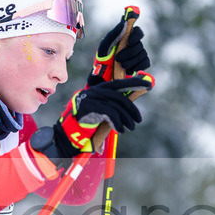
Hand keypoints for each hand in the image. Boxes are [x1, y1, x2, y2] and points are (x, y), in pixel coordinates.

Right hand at [30, 73, 155, 159]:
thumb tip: (129, 107)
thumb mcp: (100, 110)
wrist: (67, 131)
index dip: (134, 83)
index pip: (120, 84)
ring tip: (130, 127)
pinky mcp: (91, 108)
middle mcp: (96, 91)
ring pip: (117, 107)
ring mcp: (93, 99)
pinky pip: (110, 114)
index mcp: (100, 89)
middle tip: (137, 121)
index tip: (148, 85)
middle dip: (132, 110)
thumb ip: (111, 105)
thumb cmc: (85, 122)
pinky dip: (118, 123)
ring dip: (126, 119)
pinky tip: (120, 130)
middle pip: (120, 98)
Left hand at [87, 7, 150, 85]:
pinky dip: (139, 66)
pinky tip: (130, 70)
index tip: (129, 42)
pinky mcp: (140, 64)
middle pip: (140, 45)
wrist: (104, 75)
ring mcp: (138, 55)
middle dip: (129, 53)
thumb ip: (114, 33)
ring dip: (132, 61)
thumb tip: (124, 22)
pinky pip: (146, 63)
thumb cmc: (103, 57)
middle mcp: (134, 45)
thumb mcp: (105, 44)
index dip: (136, 36)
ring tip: (122, 66)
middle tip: (118, 58)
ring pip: (143, 54)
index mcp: (126, 37)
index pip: (138, 31)